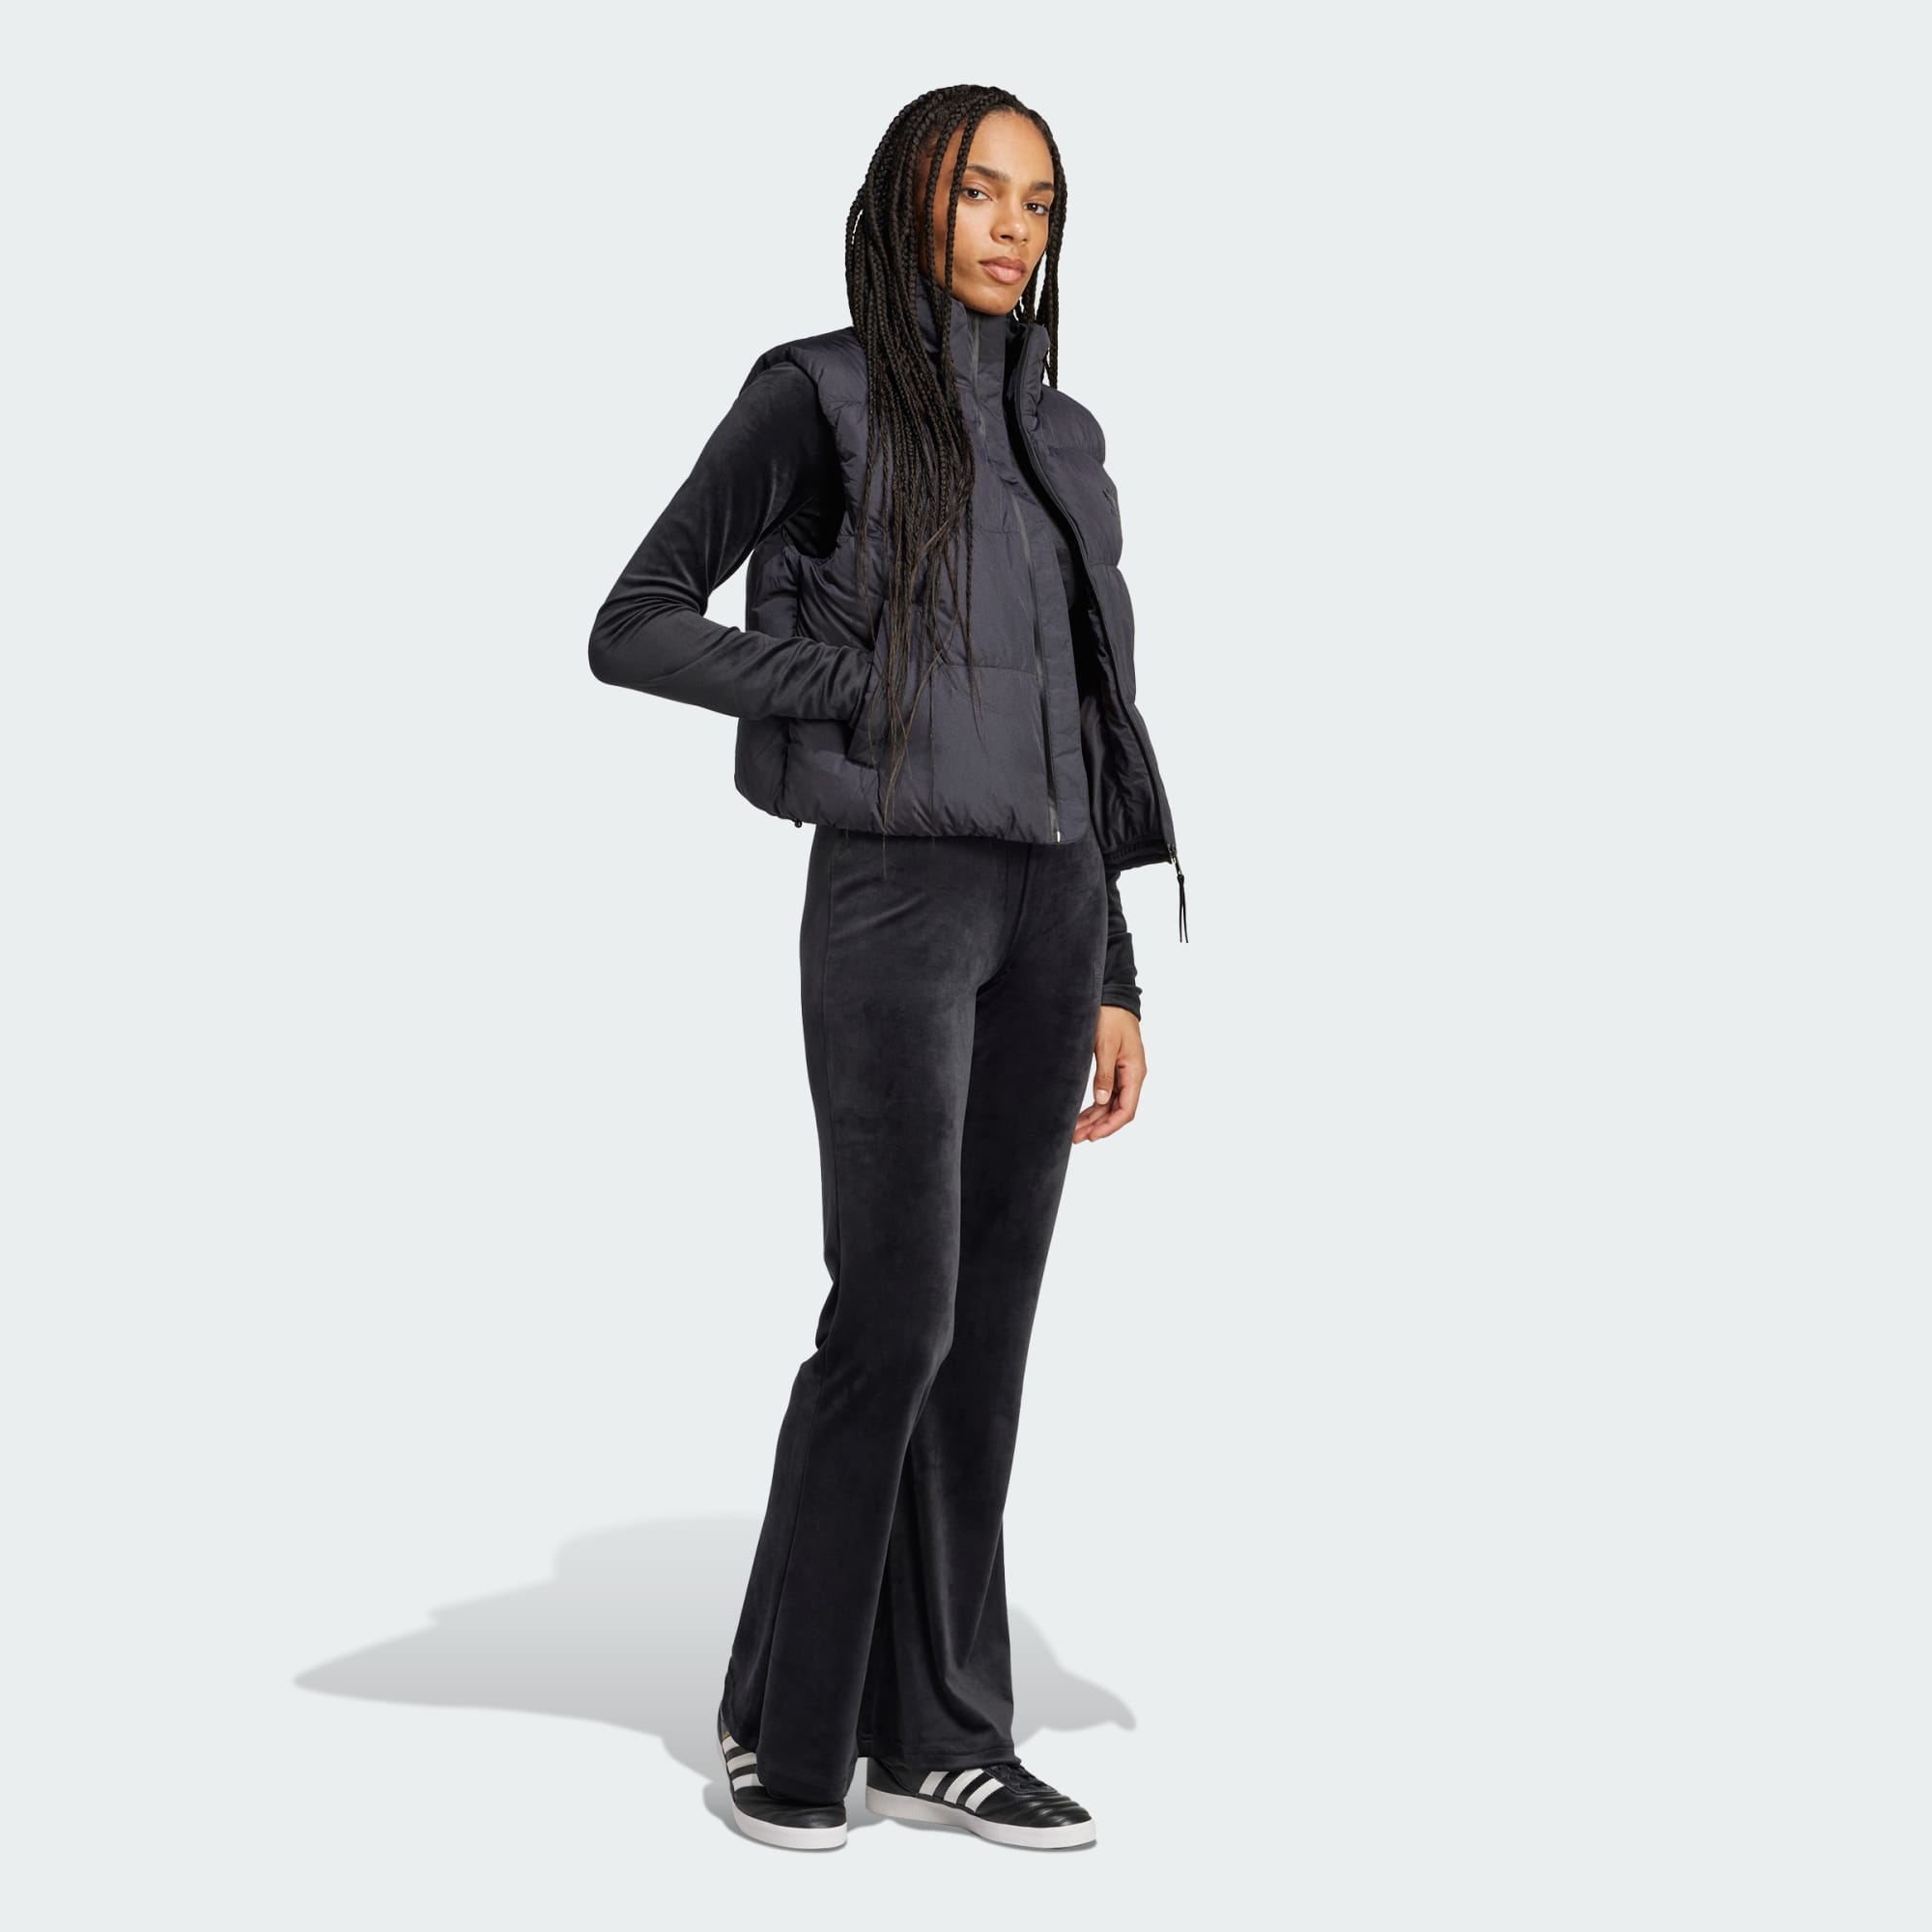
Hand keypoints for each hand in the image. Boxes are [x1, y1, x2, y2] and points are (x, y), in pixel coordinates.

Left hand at [1075, 1005, 1143, 1142]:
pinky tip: (1082, 1116)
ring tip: (1075, 1131)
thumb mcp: (1107, 1045)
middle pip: (1117, 1111)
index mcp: (1135, 1072)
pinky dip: (1095, 1107)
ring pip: (1110, 1105)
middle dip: (1098, 1126)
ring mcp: (1124, 1074)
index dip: (1110, 1126)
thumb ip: (1105, 1073)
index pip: (1126, 1109)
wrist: (1114, 999)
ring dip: (1094, 1119)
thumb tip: (1101, 1100)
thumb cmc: (1112, 1018)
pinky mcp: (1114, 1069)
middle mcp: (1132, 1077)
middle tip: (1076, 1137)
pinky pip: (1106, 1094)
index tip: (1093, 1135)